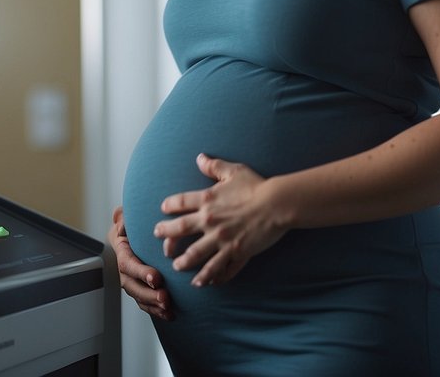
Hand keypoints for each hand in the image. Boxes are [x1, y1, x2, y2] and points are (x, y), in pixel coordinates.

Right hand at [108, 205, 173, 320]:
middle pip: (131, 285)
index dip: (140, 272)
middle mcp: (124, 267)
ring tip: (168, 308)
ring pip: (138, 296)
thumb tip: (122, 224)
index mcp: (122, 249)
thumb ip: (123, 217)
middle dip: (148, 294)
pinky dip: (156, 310)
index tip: (156, 278)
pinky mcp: (141, 287)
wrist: (139, 228)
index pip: (127, 264)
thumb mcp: (129, 213)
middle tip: (165, 297)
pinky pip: (145, 302)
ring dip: (152, 304)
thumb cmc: (135, 219)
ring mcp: (132, 279)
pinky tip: (169, 314)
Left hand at [154, 153, 287, 286]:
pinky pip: (220, 269)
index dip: (169, 206)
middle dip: (167, 237)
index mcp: (207, 199)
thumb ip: (214, 166)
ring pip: (195, 255)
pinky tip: (204, 282)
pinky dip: (210, 277)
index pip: (179, 203)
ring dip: (184, 262)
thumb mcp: (233, 171)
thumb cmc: (257, 186)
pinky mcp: (236, 253)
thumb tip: (200, 158)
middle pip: (179, 230)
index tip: (164, 210)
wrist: (277, 204)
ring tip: (177, 267)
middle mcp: (210, 221)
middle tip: (162, 243)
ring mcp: (221, 239)